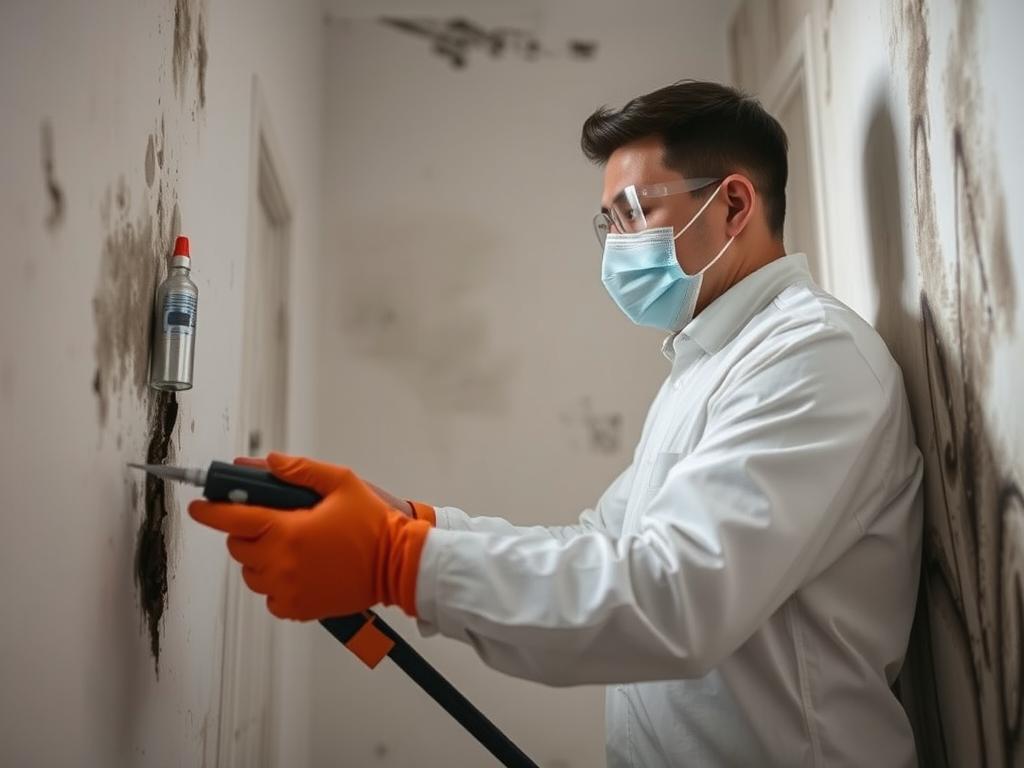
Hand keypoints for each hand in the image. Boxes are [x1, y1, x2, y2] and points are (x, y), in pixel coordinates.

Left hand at [189, 452, 430, 619]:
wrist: (398, 565)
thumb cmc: (374, 525)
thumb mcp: (341, 483)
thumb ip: (299, 470)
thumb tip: (267, 462)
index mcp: (287, 531)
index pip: (232, 519)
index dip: (210, 511)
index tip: (199, 506)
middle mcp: (281, 563)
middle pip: (238, 546)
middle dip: (247, 530)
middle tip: (271, 521)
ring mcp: (287, 589)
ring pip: (251, 572)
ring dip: (260, 557)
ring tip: (289, 545)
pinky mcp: (297, 608)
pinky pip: (269, 595)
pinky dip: (275, 581)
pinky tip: (298, 567)